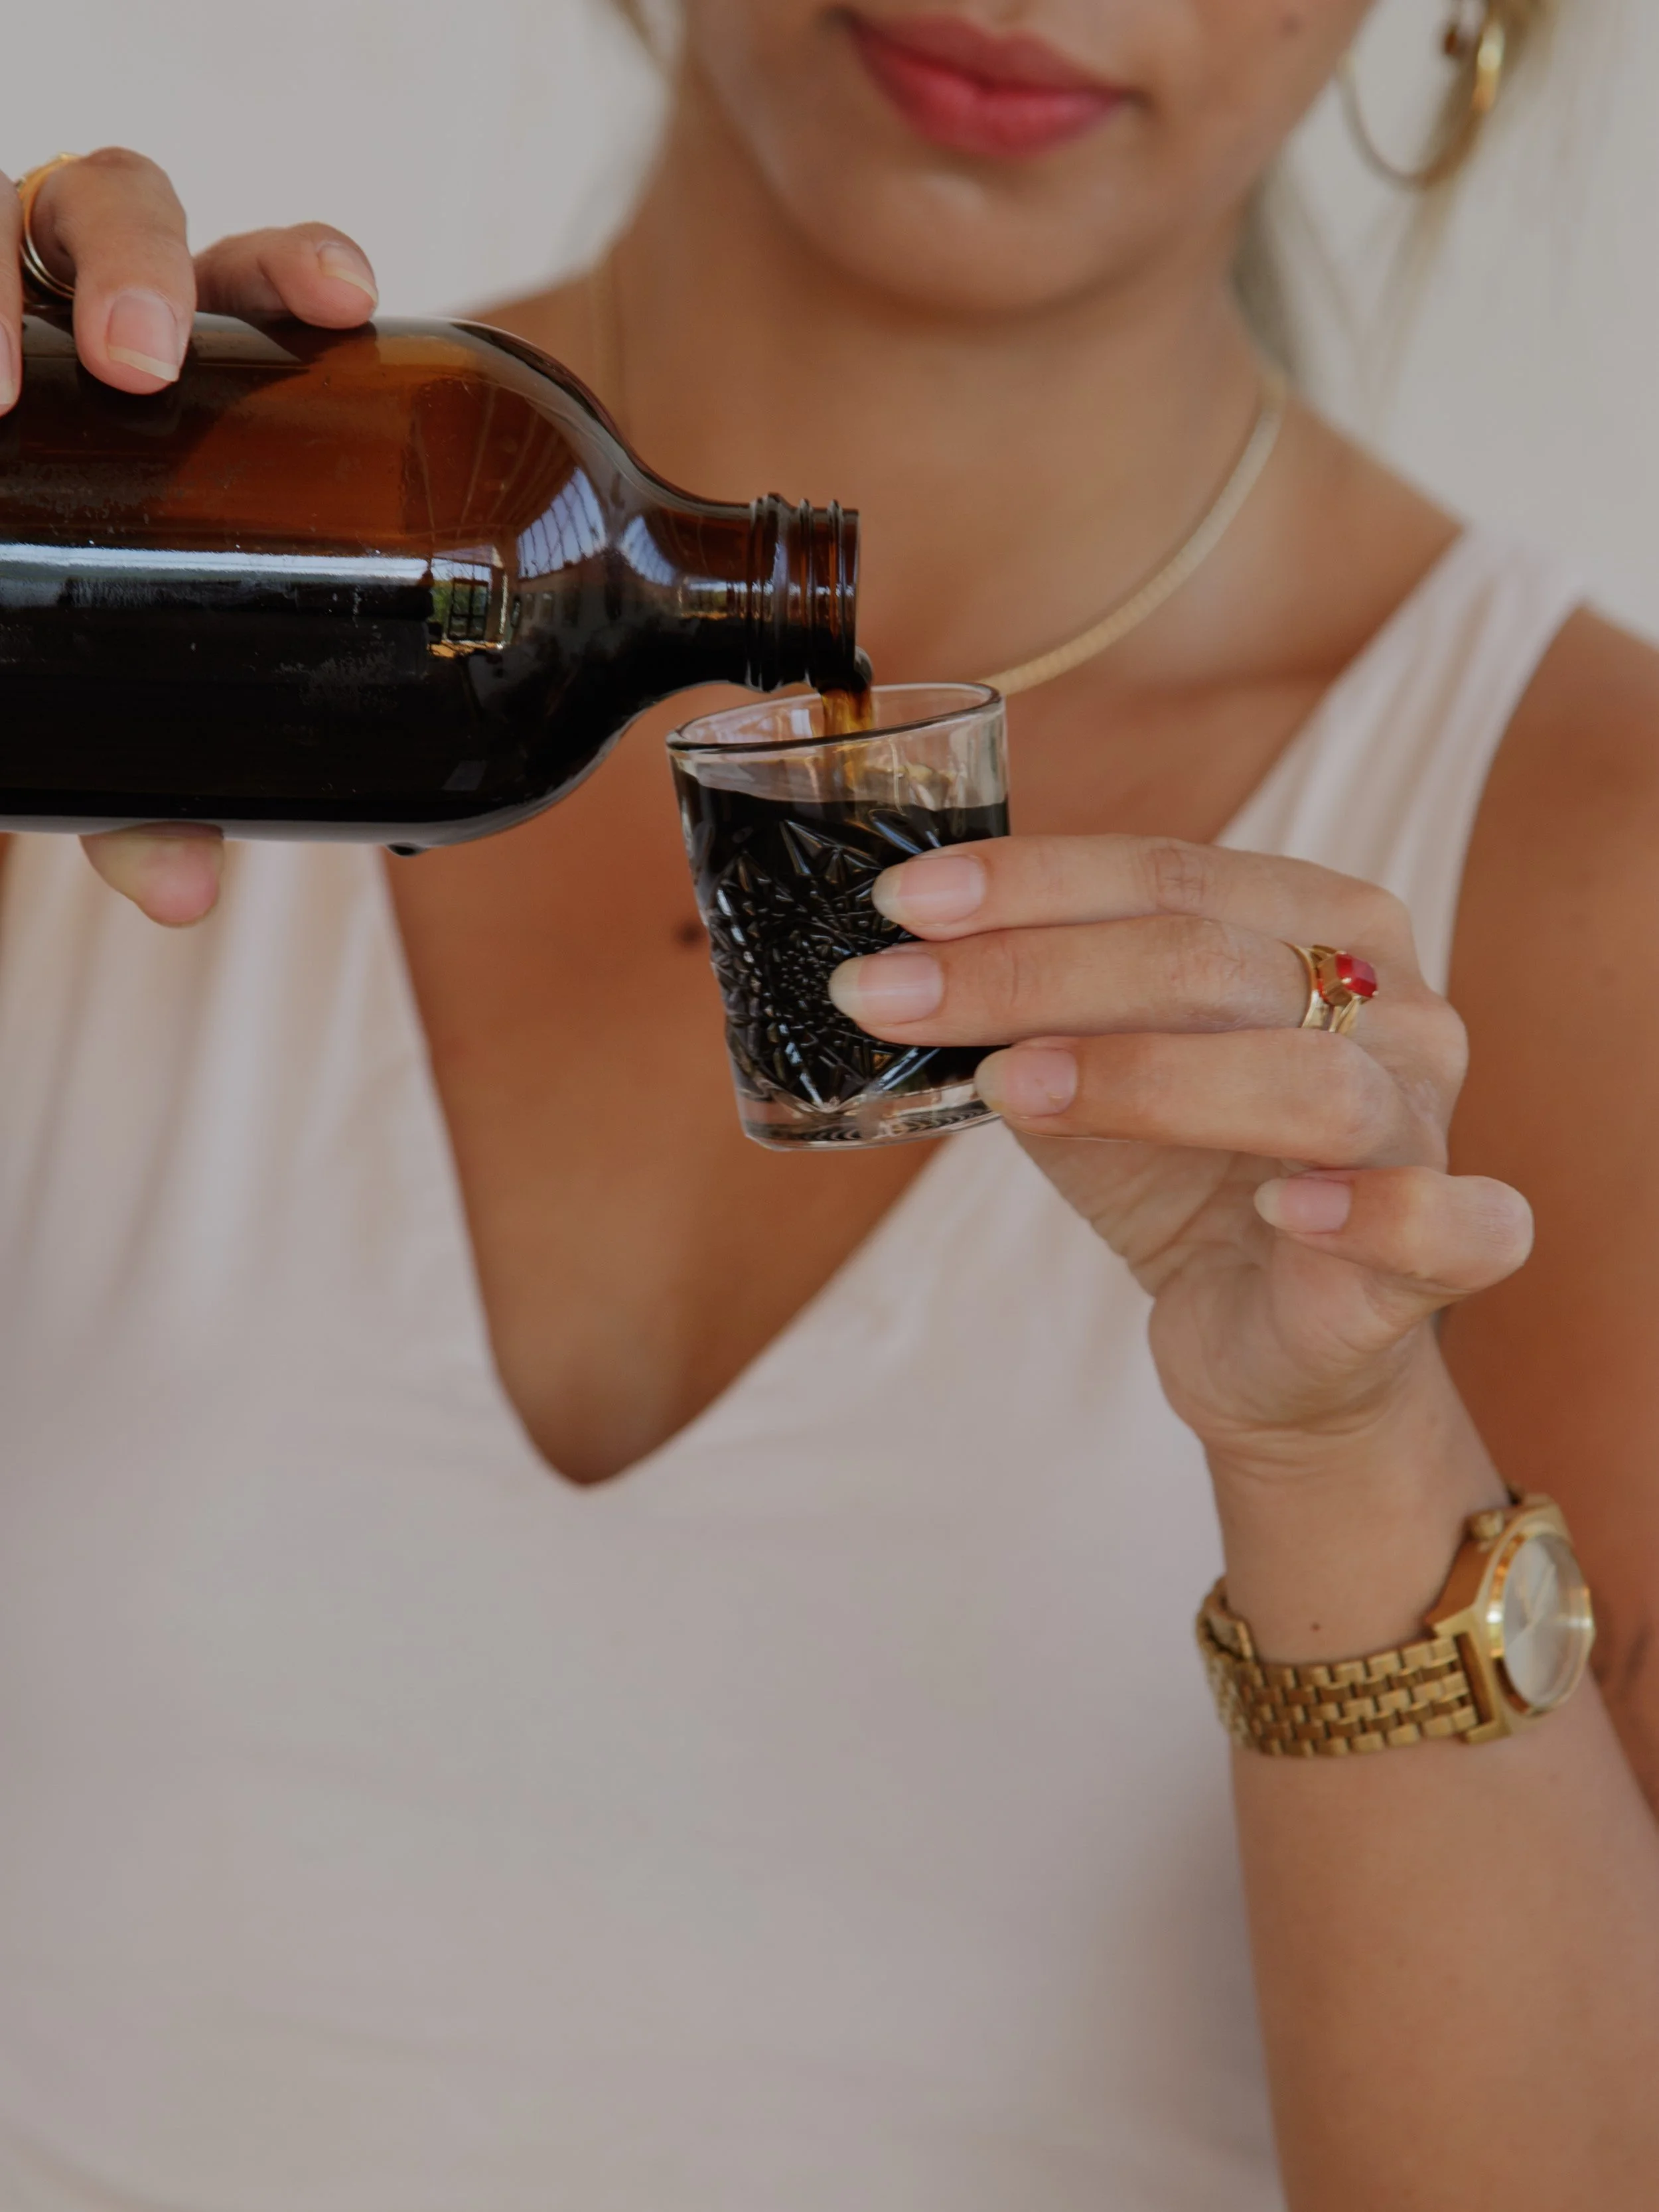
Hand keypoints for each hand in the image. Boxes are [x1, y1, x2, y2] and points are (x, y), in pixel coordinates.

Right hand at [0, 147, 380, 925]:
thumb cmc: (63, 619)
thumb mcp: (112, 691)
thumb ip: (149, 784)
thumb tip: (179, 896)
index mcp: (179, 365)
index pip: (248, 278)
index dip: (293, 262)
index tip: (346, 301)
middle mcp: (69, 296)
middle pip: (117, 207)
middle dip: (134, 264)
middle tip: (133, 365)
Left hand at [829, 834, 1533, 1477]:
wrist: (1264, 1338)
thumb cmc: (1183, 1176)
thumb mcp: (1087, 1074)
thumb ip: (1030, 1006)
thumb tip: (899, 953)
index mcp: (1324, 925)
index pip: (1170, 873)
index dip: (1028, 884)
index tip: (900, 905)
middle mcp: (1396, 1007)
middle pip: (1215, 962)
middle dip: (1031, 972)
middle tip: (891, 994)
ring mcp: (1428, 1125)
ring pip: (1310, 1080)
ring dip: (1144, 1077)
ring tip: (1008, 1086)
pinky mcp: (1445, 1249)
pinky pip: (1449, 1221)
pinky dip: (1369, 1212)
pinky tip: (1277, 1212)